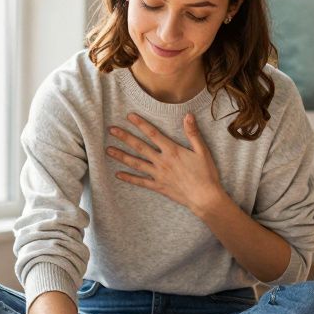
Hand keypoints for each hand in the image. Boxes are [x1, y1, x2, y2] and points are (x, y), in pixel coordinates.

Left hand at [107, 112, 227, 214]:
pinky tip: (118, 174)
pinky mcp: (158, 186)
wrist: (204, 198)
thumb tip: (188, 115)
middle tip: (111, 130)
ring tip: (108, 150)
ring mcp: (158, 175)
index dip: (140, 124)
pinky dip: (129, 178)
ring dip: (121, 156)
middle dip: (124, 137)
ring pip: (136, 163)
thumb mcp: (202, 151)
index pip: (153, 134)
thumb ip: (193, 133)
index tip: (129, 117)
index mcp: (172, 151)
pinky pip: (140, 182)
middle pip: (139, 147)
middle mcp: (162, 161)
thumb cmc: (206, 174)